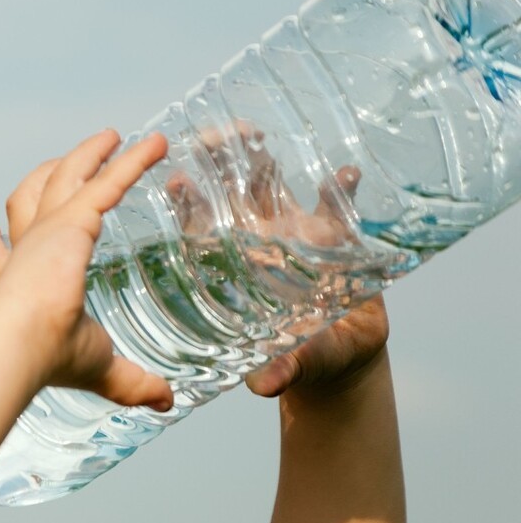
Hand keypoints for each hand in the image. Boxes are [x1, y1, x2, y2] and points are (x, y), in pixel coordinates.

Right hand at [0, 130, 173, 410]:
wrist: (23, 342)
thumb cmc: (46, 356)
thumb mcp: (96, 366)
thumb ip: (130, 380)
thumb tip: (165, 402)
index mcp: (17, 284)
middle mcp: (26, 251)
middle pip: (27, 200)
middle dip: (45, 179)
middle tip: (64, 164)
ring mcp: (45, 230)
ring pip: (61, 177)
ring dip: (85, 155)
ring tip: (111, 139)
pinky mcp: (70, 220)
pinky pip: (107, 181)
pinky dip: (133, 161)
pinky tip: (157, 145)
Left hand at [166, 121, 388, 397]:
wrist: (340, 357)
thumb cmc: (300, 360)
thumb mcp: (288, 367)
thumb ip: (279, 370)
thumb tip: (266, 384)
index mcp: (232, 267)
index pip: (200, 229)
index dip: (186, 205)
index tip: (176, 181)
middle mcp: (256, 242)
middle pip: (229, 193)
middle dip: (219, 161)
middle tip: (213, 138)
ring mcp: (294, 233)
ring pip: (272, 185)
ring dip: (266, 160)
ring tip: (260, 139)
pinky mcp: (336, 235)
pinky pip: (340, 204)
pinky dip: (343, 187)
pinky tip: (346, 174)